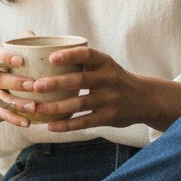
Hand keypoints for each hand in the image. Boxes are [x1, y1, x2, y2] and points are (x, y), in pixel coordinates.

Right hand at [0, 39, 40, 128]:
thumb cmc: (6, 56)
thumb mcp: (12, 44)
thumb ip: (27, 39)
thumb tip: (47, 43)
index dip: (5, 57)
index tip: (20, 60)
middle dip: (15, 83)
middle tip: (33, 85)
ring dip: (16, 104)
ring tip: (34, 107)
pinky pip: (0, 113)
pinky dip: (13, 119)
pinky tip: (27, 123)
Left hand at [24, 44, 150, 132]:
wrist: (145, 99)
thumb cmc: (115, 80)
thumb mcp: (105, 66)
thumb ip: (83, 62)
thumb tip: (45, 56)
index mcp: (106, 63)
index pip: (87, 54)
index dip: (69, 55)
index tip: (50, 58)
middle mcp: (109, 79)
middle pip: (80, 80)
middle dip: (56, 83)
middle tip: (35, 86)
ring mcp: (110, 100)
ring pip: (79, 103)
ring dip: (56, 107)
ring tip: (36, 108)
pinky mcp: (109, 117)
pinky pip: (85, 122)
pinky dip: (67, 125)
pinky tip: (51, 126)